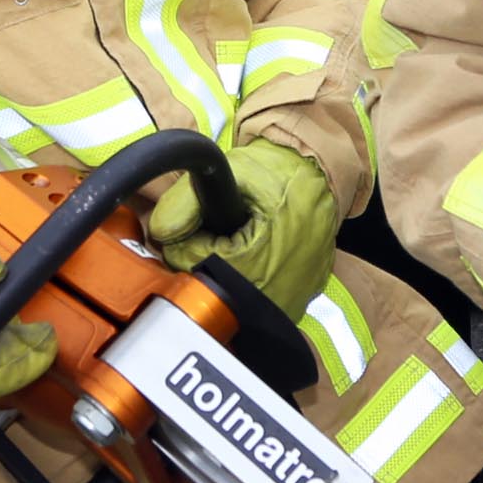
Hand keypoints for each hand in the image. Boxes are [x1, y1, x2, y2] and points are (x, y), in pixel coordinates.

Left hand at [143, 140, 340, 319]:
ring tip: (240, 239)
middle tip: (223, 229)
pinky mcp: (291, 308)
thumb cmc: (281, 175)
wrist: (323, 179)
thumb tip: (160, 230)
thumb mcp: (233, 173)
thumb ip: (186, 200)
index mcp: (255, 265)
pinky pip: (250, 303)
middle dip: (202, 256)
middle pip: (205, 287)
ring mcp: (284, 307)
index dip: (188, 237)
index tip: (204, 221)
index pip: (189, 265)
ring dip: (223, 270)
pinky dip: (244, 281)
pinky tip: (254, 255)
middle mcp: (271, 297)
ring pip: (226, 298)